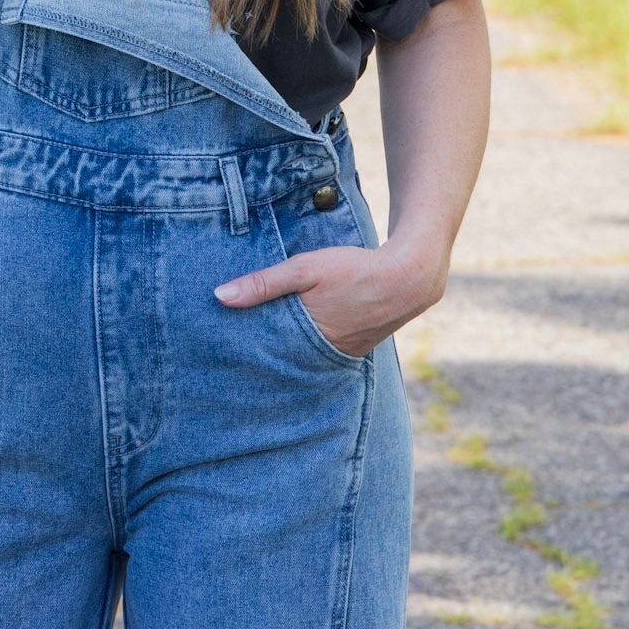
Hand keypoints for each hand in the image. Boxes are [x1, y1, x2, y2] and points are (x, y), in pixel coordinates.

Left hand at [213, 241, 442, 357]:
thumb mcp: (304, 269)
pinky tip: (301, 337)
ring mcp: (343, 353)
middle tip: (234, 355)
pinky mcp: (356, 347)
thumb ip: (263, 284)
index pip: (266, 354)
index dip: (246, 352)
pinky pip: (325, 351)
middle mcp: (325, 354)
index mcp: (307, 339)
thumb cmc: (354, 269)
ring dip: (288, 350)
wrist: (409, 276)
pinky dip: (311, 345)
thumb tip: (219, 296)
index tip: (222, 351)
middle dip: (264, 356)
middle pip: (284, 358)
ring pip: (305, 355)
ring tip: (262, 347)